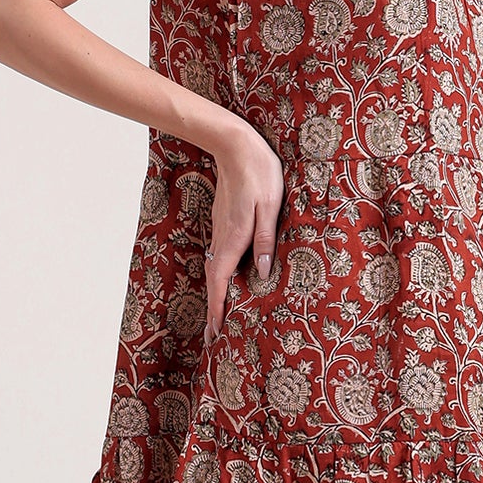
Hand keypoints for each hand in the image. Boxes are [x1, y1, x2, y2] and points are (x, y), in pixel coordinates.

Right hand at [203, 128, 285, 346]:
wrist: (236, 145)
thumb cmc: (259, 173)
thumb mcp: (270, 206)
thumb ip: (265, 240)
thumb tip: (261, 273)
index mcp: (234, 238)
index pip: (221, 282)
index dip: (218, 309)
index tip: (215, 332)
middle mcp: (223, 238)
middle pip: (215, 282)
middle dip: (214, 310)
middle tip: (213, 337)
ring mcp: (221, 230)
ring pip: (216, 270)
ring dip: (216, 295)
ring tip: (219, 317)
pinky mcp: (224, 223)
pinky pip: (220, 257)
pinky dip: (220, 277)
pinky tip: (227, 283)